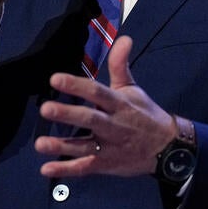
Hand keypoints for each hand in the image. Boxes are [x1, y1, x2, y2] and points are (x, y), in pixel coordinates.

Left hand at [34, 36, 177, 177]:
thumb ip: (121, 65)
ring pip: (84, 146)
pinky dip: (66, 170)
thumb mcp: (133, 89)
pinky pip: (85, 168)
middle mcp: (114, 125)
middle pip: (90, 119)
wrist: (167, 148)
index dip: (77, 85)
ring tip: (41, 144)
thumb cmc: (145, 115)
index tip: (55, 79)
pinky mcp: (106, 164)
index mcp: (119, 104)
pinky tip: (46, 169)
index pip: (97, 92)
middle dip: (68, 114)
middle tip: (46, 109)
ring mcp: (109, 147)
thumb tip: (124, 38)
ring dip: (62, 146)